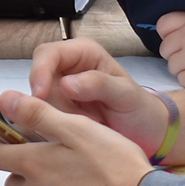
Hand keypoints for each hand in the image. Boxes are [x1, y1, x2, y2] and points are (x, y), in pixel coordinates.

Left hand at [0, 91, 151, 185]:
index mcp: (33, 164)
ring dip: (38, 179)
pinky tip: (76, 182)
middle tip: (48, 149)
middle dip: (21, 161)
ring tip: (66, 165)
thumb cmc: (113, 165)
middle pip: (9, 175)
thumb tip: (6, 100)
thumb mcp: (75, 128)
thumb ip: (37, 114)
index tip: (14, 133)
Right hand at [29, 39, 166, 151]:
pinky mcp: (58, 110)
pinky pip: (43, 117)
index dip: (39, 72)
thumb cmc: (140, 108)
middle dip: (48, 100)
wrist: (146, 133)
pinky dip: (57, 125)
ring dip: (56, 115)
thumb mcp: (126, 94)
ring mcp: (60, 90)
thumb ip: (99, 84)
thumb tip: (67, 83)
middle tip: (73, 117)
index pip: (48, 54)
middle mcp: (68, 67)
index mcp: (83, 52)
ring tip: (87, 123)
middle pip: (37, 78)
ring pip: (38, 101)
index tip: (40, 95)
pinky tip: (78, 129)